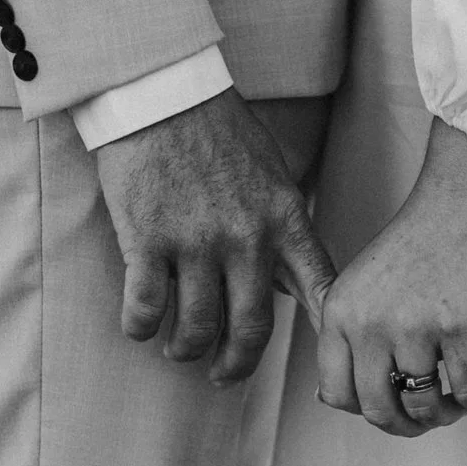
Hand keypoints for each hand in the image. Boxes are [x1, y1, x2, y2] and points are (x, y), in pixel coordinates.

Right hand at [94, 88, 334, 383]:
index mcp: (286, 220)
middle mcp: (247, 239)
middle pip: (251, 330)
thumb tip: (291, 281)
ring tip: (178, 348)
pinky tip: (139, 326)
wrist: (162, 91)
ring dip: (185, 348)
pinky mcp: (149, 240)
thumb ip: (283, 226)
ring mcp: (197, 242)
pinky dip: (140, 327)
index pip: (321, 289)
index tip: (327, 363)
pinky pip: (146, 309)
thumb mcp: (272, 174)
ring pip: (196, 328)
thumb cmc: (217, 130)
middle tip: (223, 374)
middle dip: (236, 364)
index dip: (327, 334)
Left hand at [319, 118, 466, 436]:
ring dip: (442, 414)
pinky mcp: (463, 325)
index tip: (388, 403)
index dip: (364, 410)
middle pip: (378, 410)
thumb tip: (329, 398)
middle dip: (404, 426)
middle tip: (425, 417)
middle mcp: (370, 322)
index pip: (335, 394)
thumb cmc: (420, 240)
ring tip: (453, 401)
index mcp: (339, 312)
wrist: (466, 195)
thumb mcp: (362, 282)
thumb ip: (345, 333)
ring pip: (423, 406)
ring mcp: (416, 325)